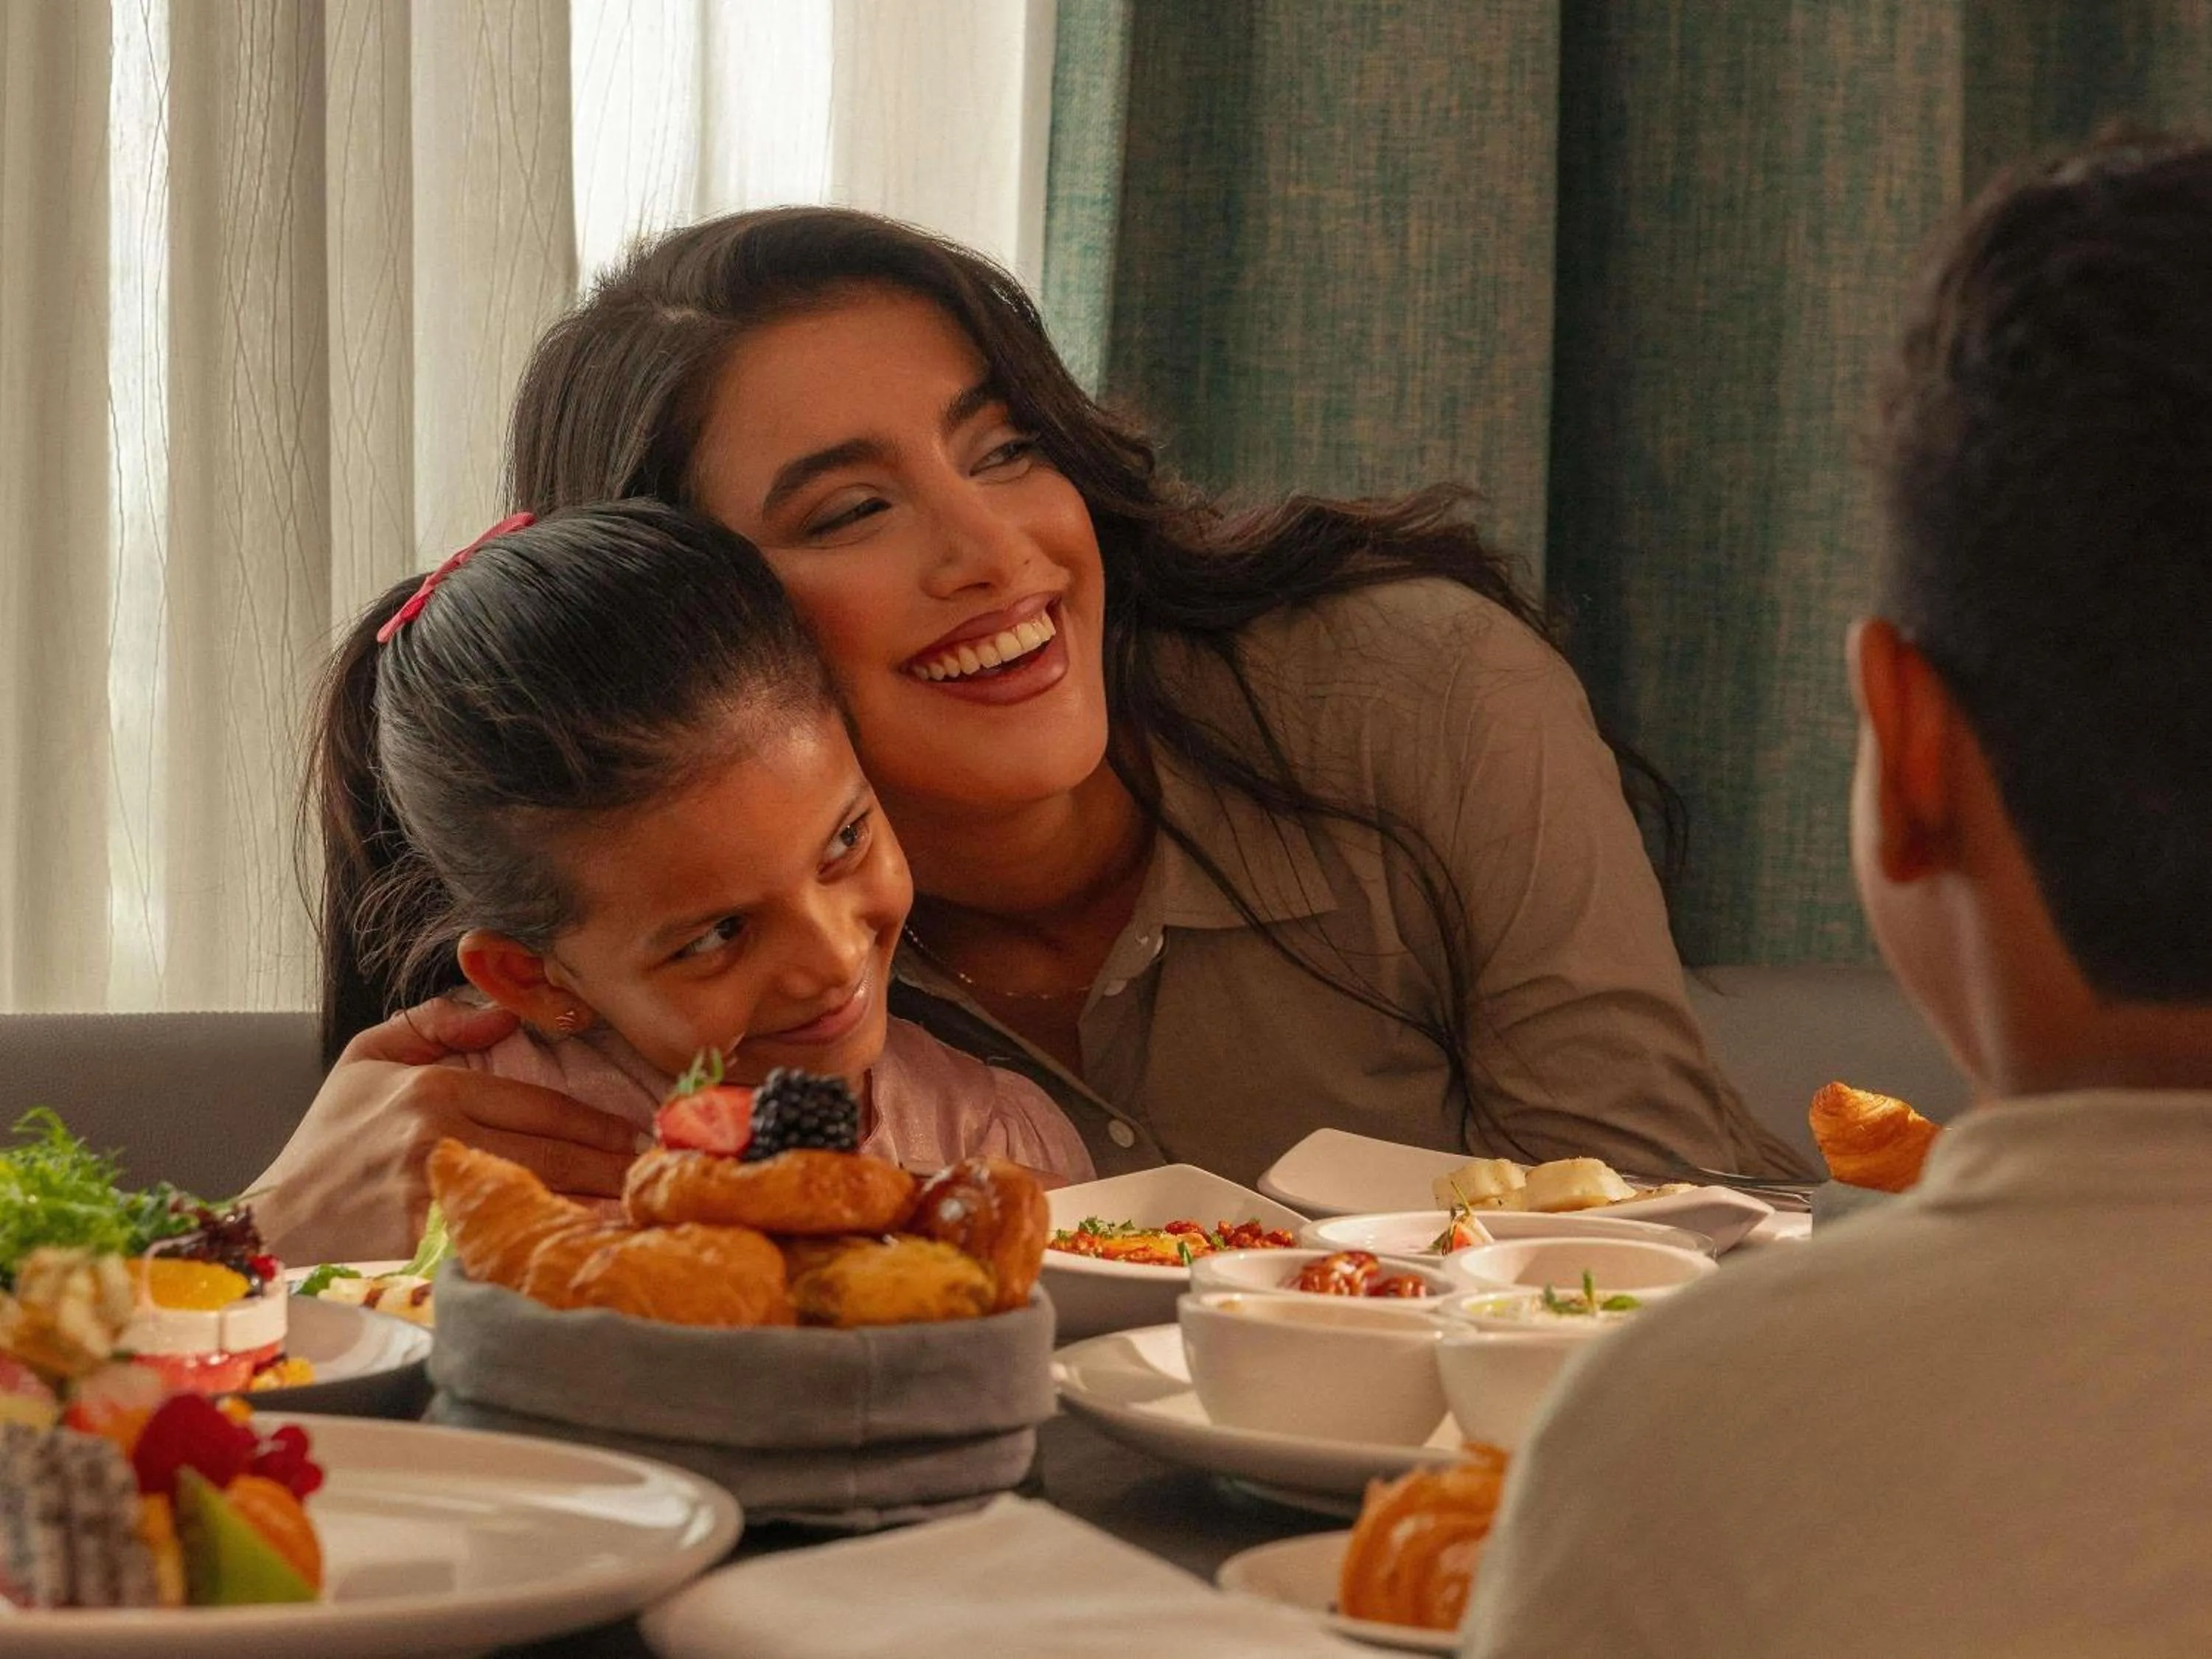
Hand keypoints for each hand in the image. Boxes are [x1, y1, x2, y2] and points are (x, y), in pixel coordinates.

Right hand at [249, 997, 640, 1261]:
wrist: (276, 1222)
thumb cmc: (326, 1144)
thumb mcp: (366, 1059)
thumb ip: (433, 1024)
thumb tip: (502, 1013)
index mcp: (435, 1088)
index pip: (542, 1107)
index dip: (597, 1126)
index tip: (636, 1137)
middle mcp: (440, 1134)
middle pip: (552, 1151)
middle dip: (611, 1165)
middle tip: (654, 1174)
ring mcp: (435, 1190)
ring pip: (538, 1192)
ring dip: (593, 1201)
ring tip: (636, 1206)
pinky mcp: (427, 1240)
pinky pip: (506, 1235)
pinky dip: (546, 1239)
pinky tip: (581, 1243)